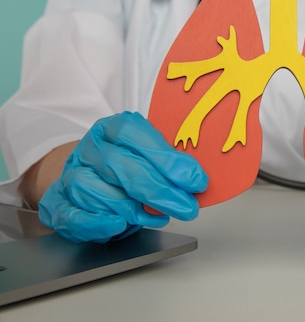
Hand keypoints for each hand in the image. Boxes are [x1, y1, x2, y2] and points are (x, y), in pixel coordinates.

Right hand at [38, 112, 207, 242]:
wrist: (85, 173)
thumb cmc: (125, 164)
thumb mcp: (147, 153)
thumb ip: (169, 162)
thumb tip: (198, 179)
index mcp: (113, 129)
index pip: (138, 137)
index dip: (169, 159)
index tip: (196, 180)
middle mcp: (90, 149)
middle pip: (123, 167)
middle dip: (160, 191)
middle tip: (187, 207)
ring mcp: (72, 175)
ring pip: (99, 191)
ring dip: (133, 209)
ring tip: (159, 217)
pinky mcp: (59, 203)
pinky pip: (74, 214)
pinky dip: (98, 222)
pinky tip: (119, 224)